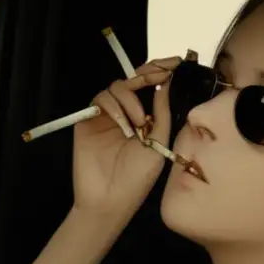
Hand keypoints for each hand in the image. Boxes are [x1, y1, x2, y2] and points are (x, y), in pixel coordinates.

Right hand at [71, 56, 181, 221]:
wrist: (111, 200)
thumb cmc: (138, 178)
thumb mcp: (159, 143)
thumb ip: (162, 114)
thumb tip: (167, 85)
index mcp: (144, 117)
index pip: (151, 86)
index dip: (161, 70)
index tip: (175, 63)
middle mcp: (125, 112)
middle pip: (132, 79)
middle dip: (147, 73)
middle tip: (161, 74)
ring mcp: (105, 115)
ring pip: (115, 87)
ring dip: (131, 99)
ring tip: (140, 122)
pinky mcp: (87, 120)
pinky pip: (99, 100)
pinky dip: (114, 107)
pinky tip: (125, 124)